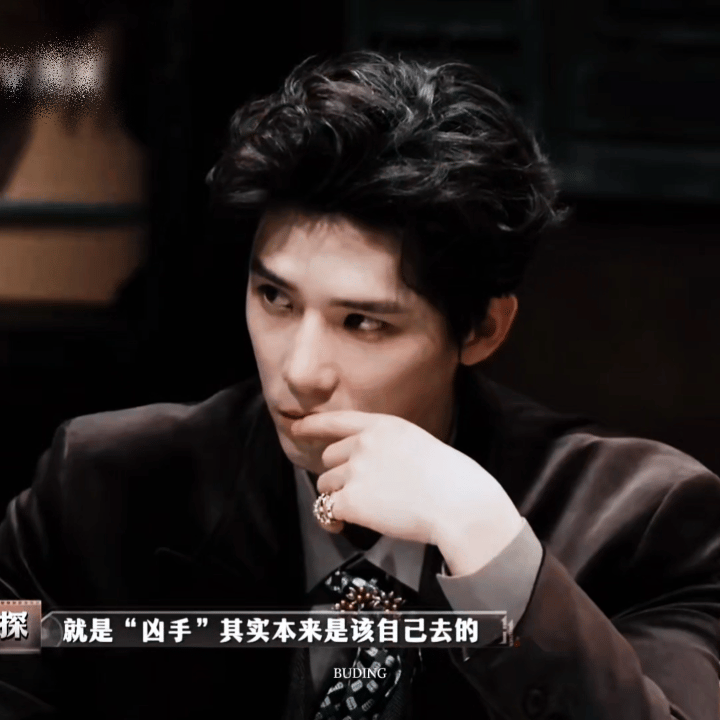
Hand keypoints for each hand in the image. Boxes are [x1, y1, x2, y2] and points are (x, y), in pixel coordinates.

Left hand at [292, 411, 522, 573]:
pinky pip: (326, 509)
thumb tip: (370, 465)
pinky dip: (330, 520)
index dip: (314, 425)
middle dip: (338, 474)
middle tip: (358, 492)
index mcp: (383, 426)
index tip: (297, 428)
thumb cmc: (451, 479)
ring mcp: (356, 471)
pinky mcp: (351, 500)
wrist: (459, 503)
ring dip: (336, 497)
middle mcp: (364, 443)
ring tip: (357, 511)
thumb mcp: (418, 444)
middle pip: (329, 458)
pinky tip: (341, 527)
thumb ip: (389, 447)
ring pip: (325, 484)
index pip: (339, 420)